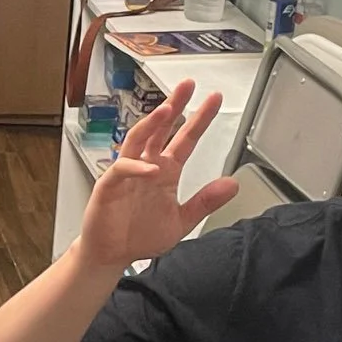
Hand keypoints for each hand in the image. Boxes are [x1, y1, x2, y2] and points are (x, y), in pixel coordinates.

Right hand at [76, 81, 237, 270]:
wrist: (111, 255)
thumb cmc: (140, 236)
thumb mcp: (182, 221)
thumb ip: (204, 202)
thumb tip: (232, 184)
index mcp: (166, 171)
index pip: (185, 139)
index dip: (200, 119)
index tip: (214, 100)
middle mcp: (147, 166)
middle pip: (160, 128)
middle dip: (174, 106)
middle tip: (188, 85)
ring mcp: (127, 173)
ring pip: (138, 139)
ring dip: (152, 123)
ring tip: (167, 109)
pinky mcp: (109, 186)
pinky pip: (122, 170)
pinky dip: (136, 168)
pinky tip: (152, 168)